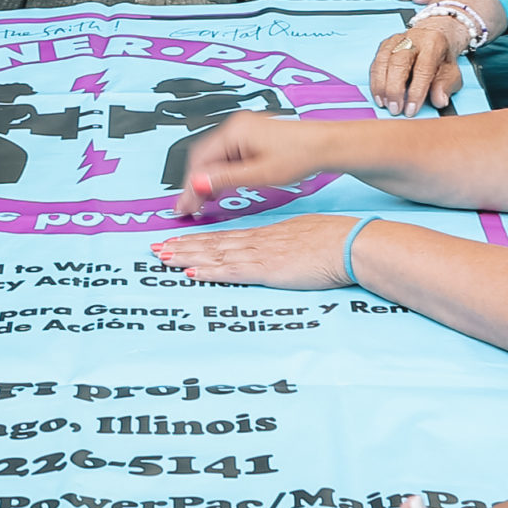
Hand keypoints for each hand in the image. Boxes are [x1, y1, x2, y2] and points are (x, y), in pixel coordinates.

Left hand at [151, 213, 357, 290]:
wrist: (351, 244)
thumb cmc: (336, 242)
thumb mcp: (306, 239)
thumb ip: (289, 246)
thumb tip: (285, 252)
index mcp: (268, 235)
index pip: (226, 237)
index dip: (199, 239)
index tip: (178, 240)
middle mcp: (259, 241)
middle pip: (213, 243)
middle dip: (183, 246)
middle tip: (156, 248)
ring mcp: (261, 254)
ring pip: (215, 254)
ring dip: (187, 256)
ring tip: (163, 257)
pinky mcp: (268, 269)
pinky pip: (232, 270)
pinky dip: (210, 271)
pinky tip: (192, 272)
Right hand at [170, 113, 324, 216]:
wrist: (326, 145)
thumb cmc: (300, 155)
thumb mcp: (259, 174)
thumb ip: (225, 179)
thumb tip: (197, 183)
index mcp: (234, 131)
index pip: (200, 161)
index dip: (190, 187)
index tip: (184, 207)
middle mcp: (235, 126)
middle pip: (203, 157)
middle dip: (196, 183)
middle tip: (190, 207)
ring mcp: (243, 129)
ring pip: (214, 157)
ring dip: (208, 179)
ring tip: (203, 201)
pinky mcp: (251, 135)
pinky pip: (227, 154)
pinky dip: (221, 172)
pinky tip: (221, 187)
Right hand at [368, 22, 466, 116]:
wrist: (434, 34)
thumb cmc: (441, 57)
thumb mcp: (452, 72)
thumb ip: (446, 86)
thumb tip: (439, 100)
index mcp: (432, 44)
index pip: (423, 69)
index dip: (416, 92)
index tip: (411, 110)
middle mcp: (412, 39)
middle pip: (398, 63)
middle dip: (394, 90)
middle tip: (395, 109)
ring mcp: (396, 41)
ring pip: (383, 62)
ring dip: (381, 86)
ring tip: (385, 104)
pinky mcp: (385, 45)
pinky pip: (376, 64)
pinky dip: (375, 82)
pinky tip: (379, 96)